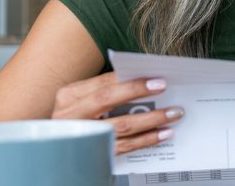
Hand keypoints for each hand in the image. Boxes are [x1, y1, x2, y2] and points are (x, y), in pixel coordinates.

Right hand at [51, 72, 183, 153]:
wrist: (61, 149)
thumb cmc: (79, 117)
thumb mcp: (84, 100)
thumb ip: (107, 89)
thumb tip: (145, 80)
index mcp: (70, 96)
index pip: (104, 83)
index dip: (131, 81)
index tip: (157, 79)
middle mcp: (71, 115)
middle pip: (108, 100)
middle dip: (138, 92)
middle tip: (164, 88)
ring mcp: (83, 136)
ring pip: (121, 126)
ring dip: (151, 119)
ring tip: (173, 113)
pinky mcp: (94, 154)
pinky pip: (124, 146)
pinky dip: (146, 140)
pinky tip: (163, 133)